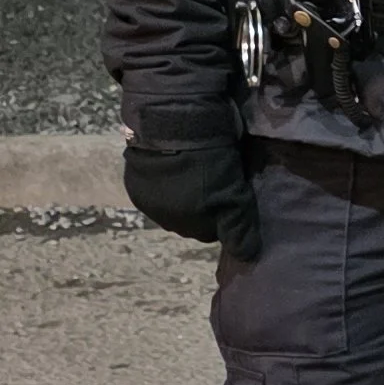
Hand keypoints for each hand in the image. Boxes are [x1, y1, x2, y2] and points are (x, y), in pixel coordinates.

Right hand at [123, 123, 260, 258]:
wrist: (174, 127)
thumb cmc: (212, 161)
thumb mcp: (235, 194)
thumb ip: (239, 229)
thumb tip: (247, 257)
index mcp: (196, 227)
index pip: (213, 233)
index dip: (221, 215)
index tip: (226, 194)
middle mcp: (171, 224)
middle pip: (190, 223)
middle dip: (199, 208)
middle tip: (209, 180)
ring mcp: (151, 208)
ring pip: (171, 210)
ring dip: (179, 196)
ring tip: (189, 171)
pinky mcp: (136, 190)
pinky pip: (153, 195)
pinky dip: (161, 185)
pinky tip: (169, 167)